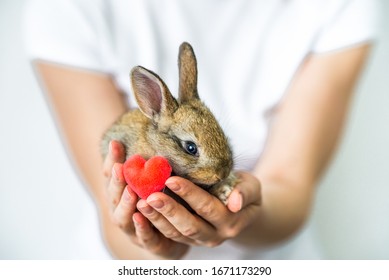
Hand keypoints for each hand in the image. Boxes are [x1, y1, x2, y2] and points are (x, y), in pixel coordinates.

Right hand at [103, 140, 188, 258]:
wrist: (171, 238)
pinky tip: (141, 216)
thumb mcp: (154, 181)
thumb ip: (150, 165)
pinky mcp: (150, 244)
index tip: (116, 143)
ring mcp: (132, 229)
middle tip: (120, 168)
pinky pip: (143, 237)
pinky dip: (140, 227)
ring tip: (131, 191)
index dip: (112, 160)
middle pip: (113, 196)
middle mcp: (121, 211)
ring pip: (122, 218)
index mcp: (120, 193)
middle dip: (116, 182)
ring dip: (125, 205)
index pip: (111, 176)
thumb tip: (153, 135)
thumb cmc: (160, 203)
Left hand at [137, 172, 261, 247]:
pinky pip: (169, 235)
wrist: (242, 209)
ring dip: (157, 219)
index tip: (171, 179)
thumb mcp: (252, 187)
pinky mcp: (188, 240)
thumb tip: (235, 201)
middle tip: (150, 196)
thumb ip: (245, 192)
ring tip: (141, 203)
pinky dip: (154, 223)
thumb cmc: (245, 191)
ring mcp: (199, 240)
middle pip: (189, 225)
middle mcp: (214, 236)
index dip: (189, 194)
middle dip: (168, 210)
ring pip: (175, 233)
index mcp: (231, 222)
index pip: (207, 207)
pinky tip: (140, 210)